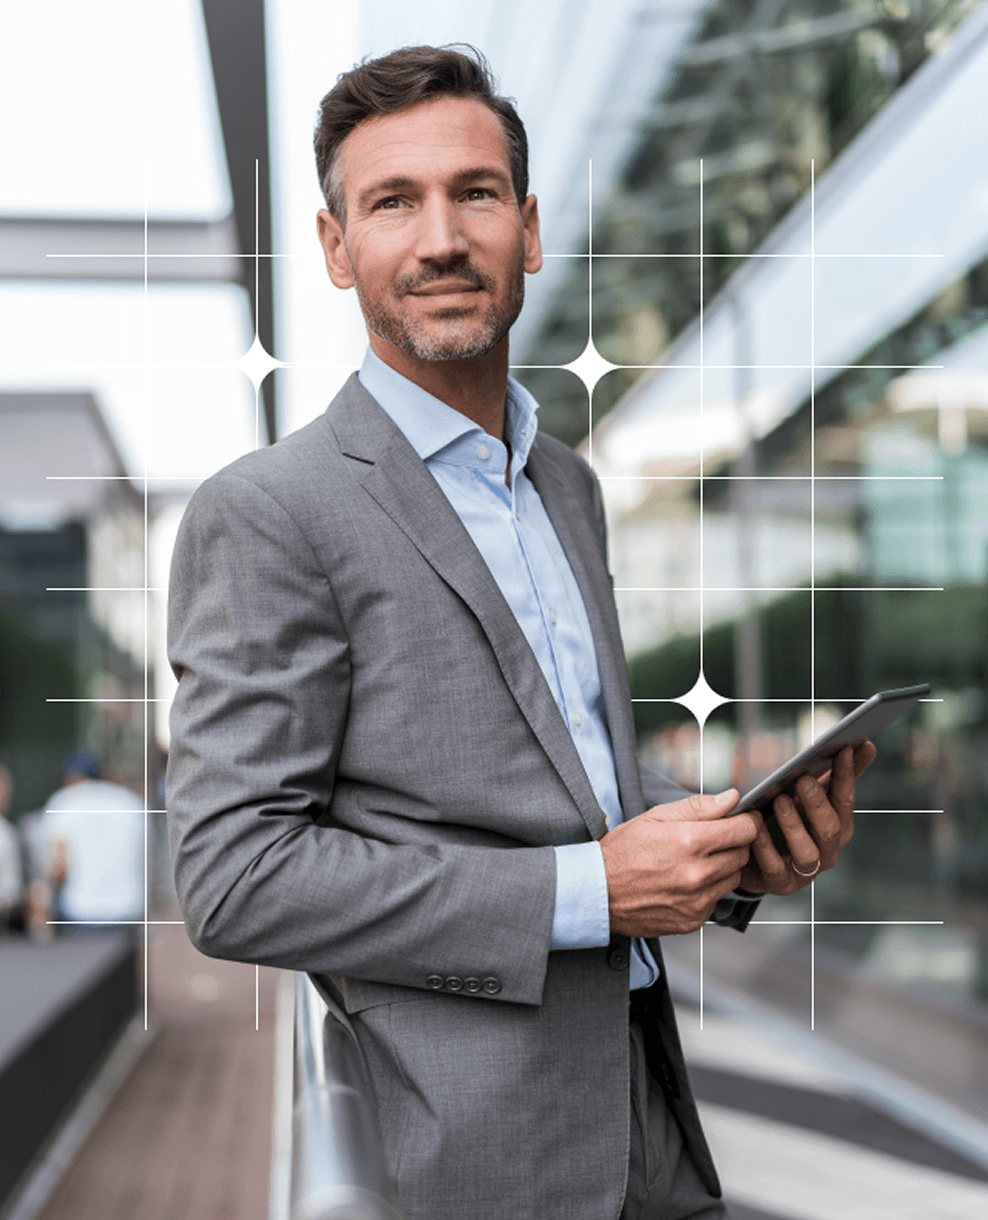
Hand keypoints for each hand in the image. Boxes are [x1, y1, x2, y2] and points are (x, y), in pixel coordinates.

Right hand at [600, 789, 760, 937]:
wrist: (598, 893)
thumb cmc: (623, 851)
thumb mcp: (655, 817)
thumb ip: (698, 807)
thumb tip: (733, 798)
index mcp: (689, 841)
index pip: (745, 830)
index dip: (745, 822)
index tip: (741, 819)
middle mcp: (697, 874)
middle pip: (742, 854)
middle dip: (732, 844)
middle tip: (710, 840)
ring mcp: (697, 900)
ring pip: (733, 878)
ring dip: (722, 868)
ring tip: (694, 862)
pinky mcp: (694, 920)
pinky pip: (716, 899)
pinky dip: (707, 890)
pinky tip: (683, 883)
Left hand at [739, 741, 876, 895]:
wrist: (754, 860)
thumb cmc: (785, 820)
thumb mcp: (807, 796)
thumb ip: (835, 774)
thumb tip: (866, 745)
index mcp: (838, 827)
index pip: (845, 801)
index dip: (845, 776)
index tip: (842, 750)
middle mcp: (827, 851)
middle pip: (830, 828)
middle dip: (818, 802)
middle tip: (803, 778)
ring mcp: (805, 871)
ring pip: (807, 852)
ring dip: (794, 825)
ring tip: (779, 800)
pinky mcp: (780, 884)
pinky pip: (774, 866)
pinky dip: (765, 845)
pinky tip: (755, 825)